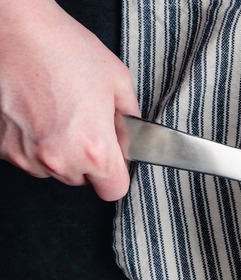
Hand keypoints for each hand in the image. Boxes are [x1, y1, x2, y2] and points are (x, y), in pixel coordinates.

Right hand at [0, 0, 139, 200]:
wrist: (15, 31)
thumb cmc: (63, 49)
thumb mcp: (117, 81)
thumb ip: (129, 118)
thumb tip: (130, 132)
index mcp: (94, 149)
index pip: (114, 190)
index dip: (117, 174)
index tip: (115, 159)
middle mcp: (58, 159)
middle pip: (82, 179)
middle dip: (88, 158)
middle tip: (84, 122)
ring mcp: (26, 155)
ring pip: (53, 169)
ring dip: (59, 151)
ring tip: (58, 112)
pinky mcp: (2, 147)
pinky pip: (27, 156)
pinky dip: (33, 142)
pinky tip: (36, 112)